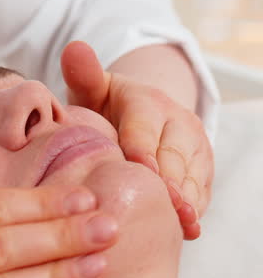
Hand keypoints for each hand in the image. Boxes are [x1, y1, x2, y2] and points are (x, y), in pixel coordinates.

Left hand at [61, 40, 212, 239]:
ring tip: (180, 224)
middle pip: (174, 155)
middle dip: (169, 182)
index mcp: (147, 101)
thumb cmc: (105, 107)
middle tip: (165, 207)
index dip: (143, 148)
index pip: (145, 126)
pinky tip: (186, 229)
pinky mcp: (202, 169)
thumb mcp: (92, 89)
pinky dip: (194, 210)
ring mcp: (194, 146)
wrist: (139, 113)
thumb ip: (83, 74)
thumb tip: (74, 48)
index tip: (142, 169)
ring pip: (192, 175)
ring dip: (187, 200)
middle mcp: (177, 121)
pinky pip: (202, 191)